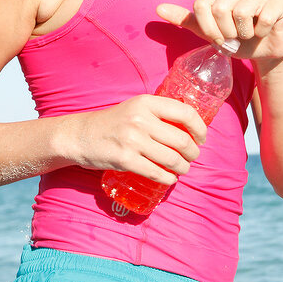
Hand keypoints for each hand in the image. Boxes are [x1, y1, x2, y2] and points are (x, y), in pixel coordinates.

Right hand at [62, 95, 207, 184]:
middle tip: (192, 157)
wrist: (80, 135)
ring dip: (183, 168)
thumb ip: (158, 113)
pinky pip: (156, 173)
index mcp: (146, 102)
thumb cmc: (113, 123)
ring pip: (172, 159)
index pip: (186, 113)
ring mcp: (132, 140)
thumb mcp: (135, 108)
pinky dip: (168, 178)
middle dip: (193, 153)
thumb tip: (189, 127)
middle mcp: (140, 119)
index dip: (200, 129)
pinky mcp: (125, 160)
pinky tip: (170, 178)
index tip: (202, 139)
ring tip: (183, 169)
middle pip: (182, 140)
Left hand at [157, 0, 282, 61]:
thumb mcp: (209, 32)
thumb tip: (158, 8)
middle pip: (220, 9)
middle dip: (227, 33)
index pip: (201, 6)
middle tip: (236, 38)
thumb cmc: (238, 40)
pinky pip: (264, 17)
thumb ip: (186, 20)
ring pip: (241, 12)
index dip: (209, 30)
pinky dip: (262, 32)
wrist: (266, 51)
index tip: (219, 38)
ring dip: (244, 34)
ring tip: (250, 34)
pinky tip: (265, 31)